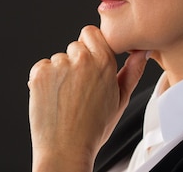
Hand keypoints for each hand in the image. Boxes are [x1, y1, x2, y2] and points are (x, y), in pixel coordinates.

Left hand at [28, 25, 147, 171]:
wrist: (66, 150)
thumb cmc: (94, 129)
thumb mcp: (120, 100)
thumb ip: (132, 71)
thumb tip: (142, 53)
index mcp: (104, 62)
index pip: (92, 33)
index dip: (91, 46)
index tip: (90, 62)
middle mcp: (82, 59)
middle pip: (75, 45)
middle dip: (77, 61)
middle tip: (80, 87)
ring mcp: (59, 65)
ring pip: (59, 58)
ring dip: (60, 72)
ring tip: (66, 97)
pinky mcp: (40, 73)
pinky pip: (42, 66)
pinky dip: (45, 79)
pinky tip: (53, 97)